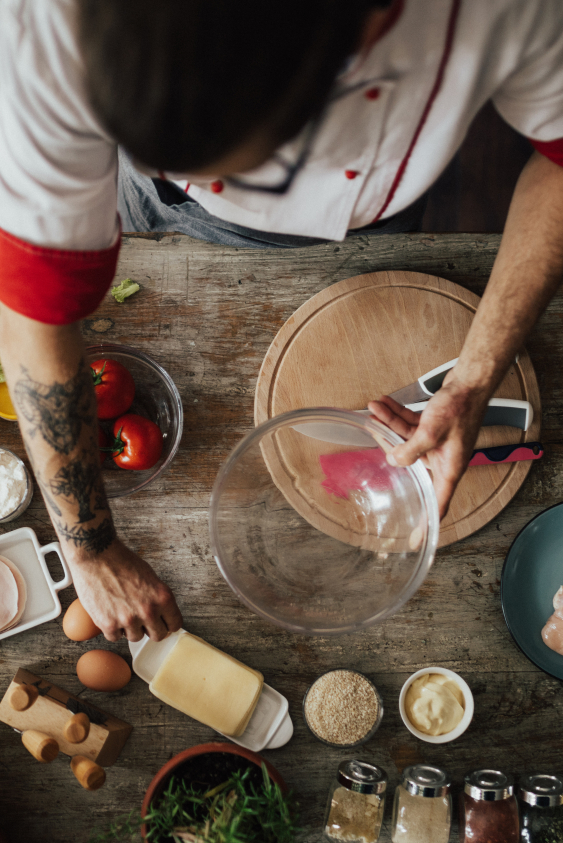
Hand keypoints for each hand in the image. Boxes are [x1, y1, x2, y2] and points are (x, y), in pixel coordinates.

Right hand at [68, 539, 182, 641]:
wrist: (97, 556)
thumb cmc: (122, 562)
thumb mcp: (150, 577)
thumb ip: (158, 598)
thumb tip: (162, 615)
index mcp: (163, 597)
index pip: (174, 624)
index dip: (167, 623)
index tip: (161, 622)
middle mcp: (148, 611)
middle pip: (158, 635)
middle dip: (150, 628)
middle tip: (141, 619)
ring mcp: (129, 620)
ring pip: (136, 637)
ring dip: (130, 628)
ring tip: (121, 610)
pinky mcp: (108, 625)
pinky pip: (115, 637)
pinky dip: (112, 629)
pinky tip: (109, 612)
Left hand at [368, 380, 489, 518]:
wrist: (471, 383)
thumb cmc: (460, 408)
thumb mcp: (431, 432)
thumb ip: (410, 450)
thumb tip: (394, 460)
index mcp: (449, 468)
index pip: (438, 504)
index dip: (426, 524)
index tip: (414, 540)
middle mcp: (443, 459)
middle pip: (411, 463)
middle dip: (390, 446)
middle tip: (374, 433)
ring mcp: (437, 442)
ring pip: (406, 439)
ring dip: (389, 424)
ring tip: (374, 409)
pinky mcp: (432, 427)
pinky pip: (410, 425)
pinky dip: (396, 416)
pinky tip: (383, 405)